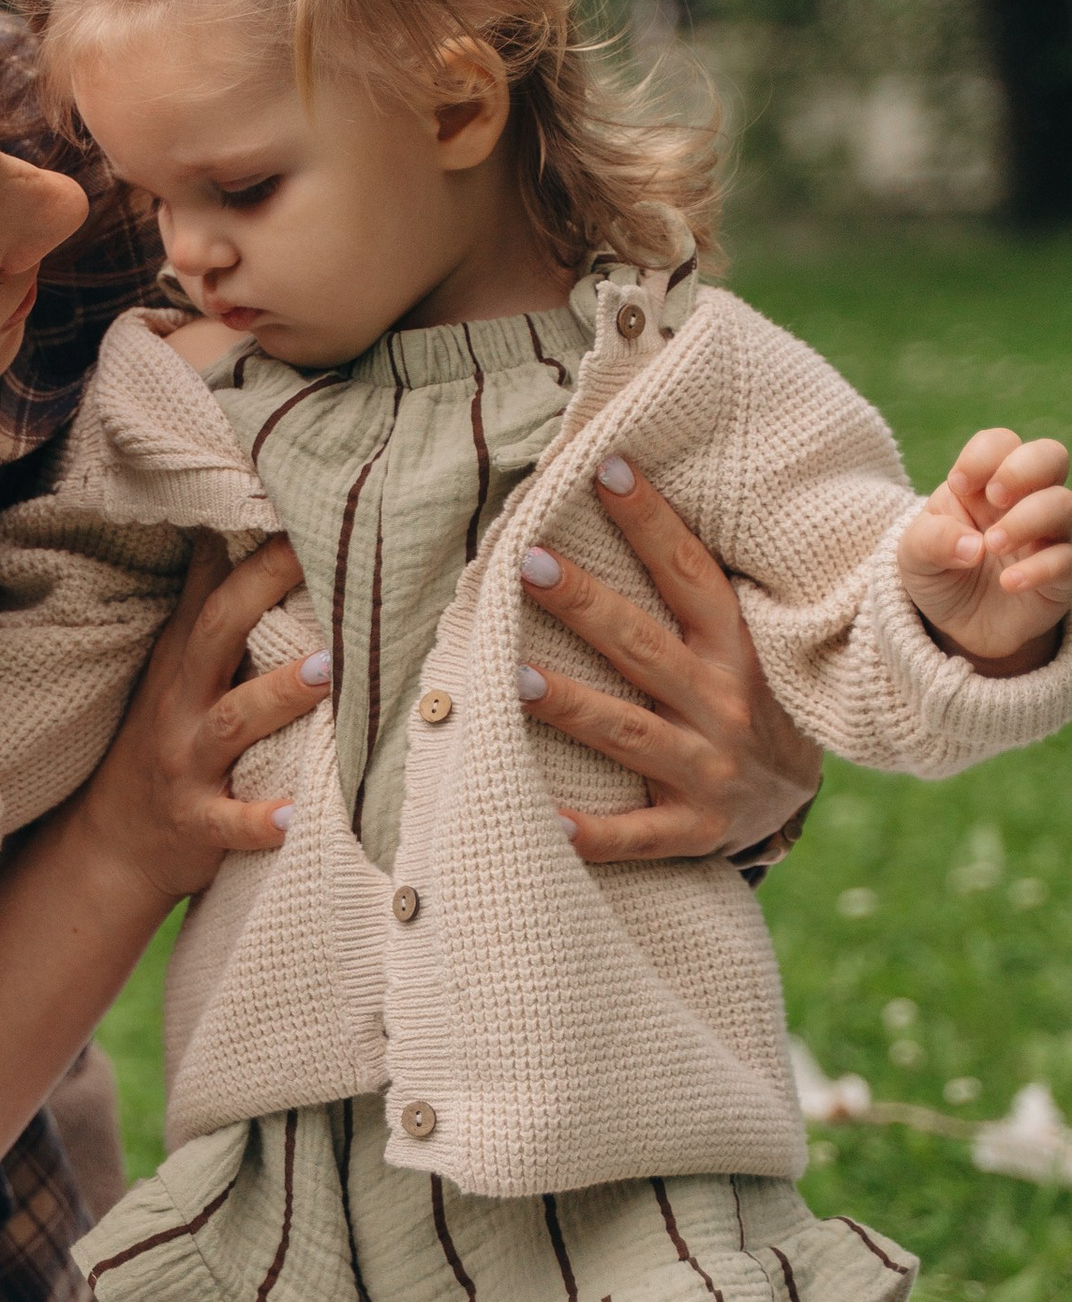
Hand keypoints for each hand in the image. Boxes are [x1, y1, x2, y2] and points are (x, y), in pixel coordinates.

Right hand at [70, 531, 323, 913]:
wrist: (112, 844)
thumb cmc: (160, 743)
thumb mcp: (171, 672)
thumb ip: (203, 608)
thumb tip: (230, 531)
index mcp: (181, 663)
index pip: (215, 593)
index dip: (256, 553)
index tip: (303, 510)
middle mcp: (181, 704)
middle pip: (215, 637)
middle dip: (262, 596)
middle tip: (320, 563)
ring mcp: (186, 763)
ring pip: (232, 722)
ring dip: (277, 695)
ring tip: (326, 671)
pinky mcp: (195, 823)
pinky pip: (227, 822)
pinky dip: (259, 822)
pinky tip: (294, 817)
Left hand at [515, 456, 822, 862]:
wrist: (792, 804)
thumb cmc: (742, 701)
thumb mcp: (738, 645)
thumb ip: (690, 597)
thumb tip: (618, 501)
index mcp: (734, 649)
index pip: (690, 574)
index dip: (650, 521)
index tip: (604, 466)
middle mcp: (723, 704)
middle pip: (644, 647)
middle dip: (585, 604)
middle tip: (527, 561)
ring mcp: (710, 771)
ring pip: (630, 733)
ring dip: (570, 704)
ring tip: (508, 675)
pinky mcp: (695, 831)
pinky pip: (637, 834)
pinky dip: (592, 832)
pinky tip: (543, 819)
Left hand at [897, 428, 1071, 674]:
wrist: (957, 625)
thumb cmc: (940, 572)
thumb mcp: (915, 555)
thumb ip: (932, 540)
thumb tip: (972, 546)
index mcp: (985, 483)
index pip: (1001, 443)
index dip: (983, 456)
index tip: (958, 485)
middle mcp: (1025, 499)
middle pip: (1050, 456)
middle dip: (1022, 469)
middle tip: (994, 498)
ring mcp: (1050, 534)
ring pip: (1066, 505)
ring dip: (1029, 518)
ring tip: (993, 544)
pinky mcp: (1064, 573)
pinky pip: (1070, 559)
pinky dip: (1041, 568)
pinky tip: (1010, 582)